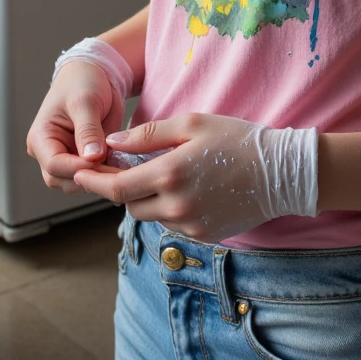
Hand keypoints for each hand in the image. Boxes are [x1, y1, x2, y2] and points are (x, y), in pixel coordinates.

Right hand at [26, 61, 125, 195]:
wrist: (95, 75)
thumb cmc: (83, 82)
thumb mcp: (85, 101)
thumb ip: (88, 130)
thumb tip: (92, 157)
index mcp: (41, 138)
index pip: (54, 165)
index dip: (78, 168)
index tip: (101, 161)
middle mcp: (50, 153)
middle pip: (63, 180)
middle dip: (88, 177)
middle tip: (114, 168)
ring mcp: (67, 159)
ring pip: (78, 183)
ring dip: (98, 179)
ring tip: (118, 166)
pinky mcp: (84, 160)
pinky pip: (94, 176)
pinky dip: (106, 175)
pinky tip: (121, 167)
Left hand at [72, 113, 317, 240]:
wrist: (281, 173)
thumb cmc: (236, 139)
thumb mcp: (192, 124)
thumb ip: (148, 135)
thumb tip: (113, 143)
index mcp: (169, 174)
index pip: (116, 188)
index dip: (93, 182)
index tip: (78, 174)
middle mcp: (176, 205)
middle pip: (129, 206)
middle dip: (122, 189)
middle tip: (127, 169)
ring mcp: (190, 225)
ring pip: (151, 216)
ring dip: (148, 199)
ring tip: (166, 176)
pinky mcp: (203, 235)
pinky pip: (173, 225)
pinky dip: (169, 209)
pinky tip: (188, 190)